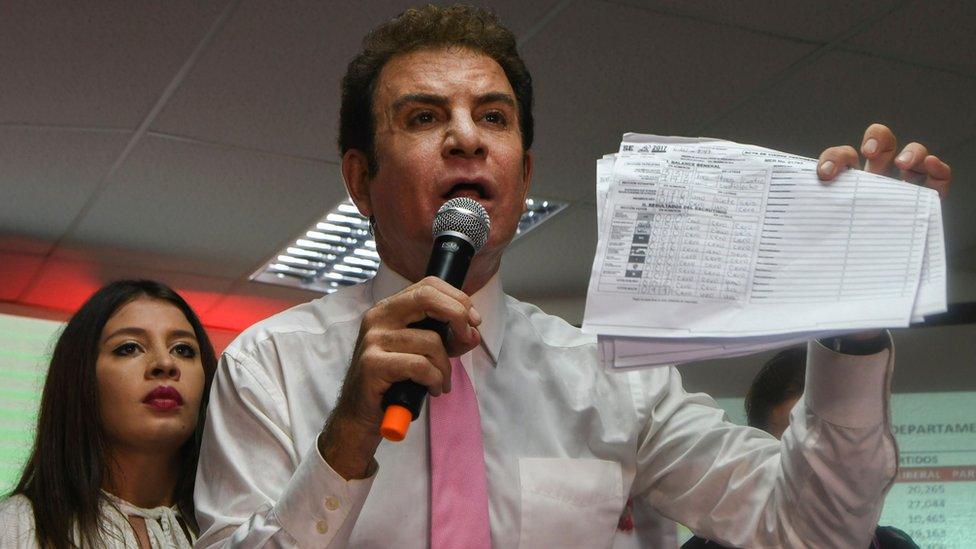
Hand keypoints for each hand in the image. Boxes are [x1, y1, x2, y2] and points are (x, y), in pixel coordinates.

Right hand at [319, 276, 481, 477]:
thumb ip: (448, 338)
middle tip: (467, 339)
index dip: (457, 298)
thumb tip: (473, 332)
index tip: (473, 321)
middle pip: (427, 297)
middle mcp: (378, 317)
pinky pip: (420, 366)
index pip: (428, 284)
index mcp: (390, 308)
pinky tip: (432, 389)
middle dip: (458, 316)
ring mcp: (373, 339)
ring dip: (445, 367)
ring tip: (441, 382)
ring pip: (430, 341)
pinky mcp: (373, 363)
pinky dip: (434, 379)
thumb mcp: (424, 353)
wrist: (360, 413)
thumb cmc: (394, 380)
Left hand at [814, 123, 951, 347]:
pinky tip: (929, 167)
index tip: (824, 175)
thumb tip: (767, 240)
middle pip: (878, 146)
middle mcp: (874, 187)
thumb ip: (802, 244)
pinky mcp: (927, 206)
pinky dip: (936, 168)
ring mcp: (902, 193)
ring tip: (903, 163)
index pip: (839, 161)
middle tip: (868, 152)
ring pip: (910, 156)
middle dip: (876, 138)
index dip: (832, 159)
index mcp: (844, 191)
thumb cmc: (836, 271)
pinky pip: (937, 180)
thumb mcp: (816, 253)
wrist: (863, 300)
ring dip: (911, 151)